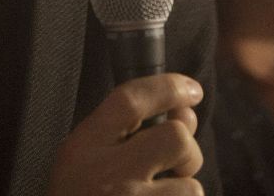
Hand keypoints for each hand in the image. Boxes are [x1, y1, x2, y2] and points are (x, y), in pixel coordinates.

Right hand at [47, 73, 204, 194]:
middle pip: (175, 138)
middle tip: (176, 168)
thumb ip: (126, 134)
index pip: (130, 99)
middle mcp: (106, 175)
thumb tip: (186, 112)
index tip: (191, 90)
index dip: (168, 87)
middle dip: (187, 151)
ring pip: (191, 188)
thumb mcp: (82, 162)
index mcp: (84, 148)